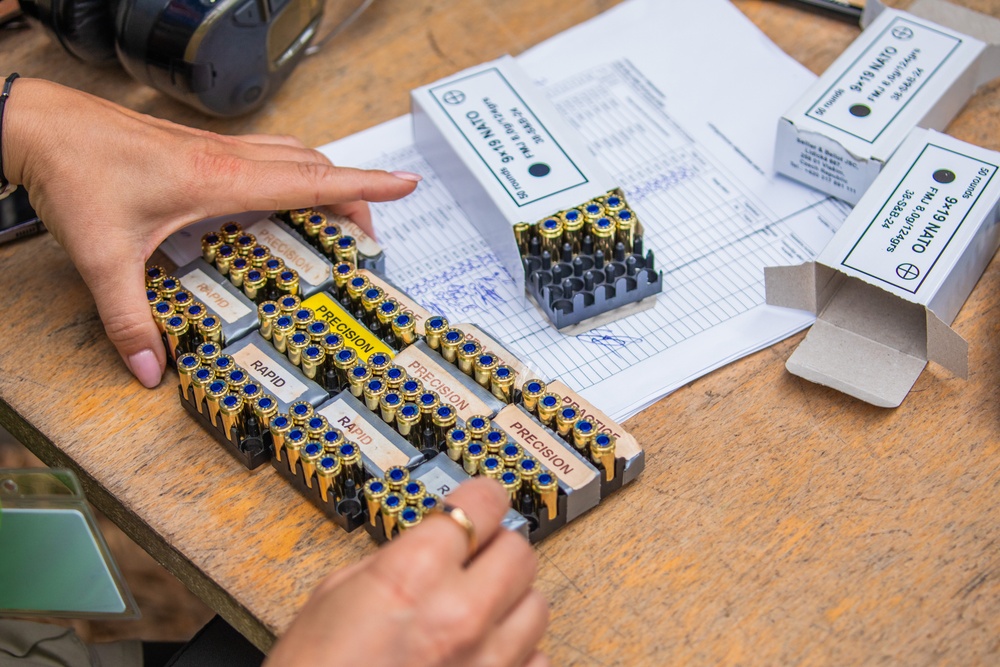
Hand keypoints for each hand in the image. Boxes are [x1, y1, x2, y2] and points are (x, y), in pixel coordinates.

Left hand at [2, 78, 419, 386]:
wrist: (38, 124)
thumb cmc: (74, 174)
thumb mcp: (104, 258)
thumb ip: (128, 318)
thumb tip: (148, 368)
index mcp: (222, 180)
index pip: (312, 181)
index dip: (365, 185)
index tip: (406, 183)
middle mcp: (228, 158)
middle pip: (313, 166)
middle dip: (353, 192)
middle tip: (371, 230)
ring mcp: (214, 149)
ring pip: (291, 153)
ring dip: (323, 177)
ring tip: (337, 213)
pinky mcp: (197, 149)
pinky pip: (264, 154)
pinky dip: (290, 171)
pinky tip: (274, 199)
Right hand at [264, 478, 549, 666]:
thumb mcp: (334, 597)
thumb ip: (395, 561)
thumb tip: (431, 545)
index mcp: (414, 575)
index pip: (481, 504)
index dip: (482, 497)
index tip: (483, 499)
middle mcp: (461, 616)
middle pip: (520, 552)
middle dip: (498, 548)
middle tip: (477, 556)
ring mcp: (487, 664)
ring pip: (537, 606)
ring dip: (512, 600)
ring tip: (479, 611)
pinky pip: (537, 661)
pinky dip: (518, 653)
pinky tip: (483, 655)